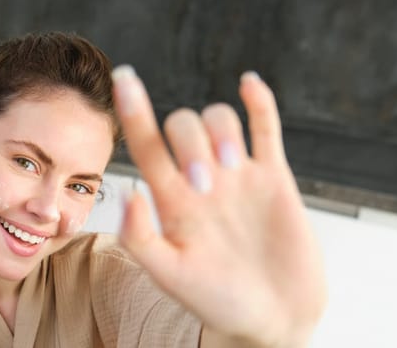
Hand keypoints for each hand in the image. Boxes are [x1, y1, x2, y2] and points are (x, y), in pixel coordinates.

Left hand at [111, 67, 326, 346]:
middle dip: (190, 144)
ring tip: (233, 166)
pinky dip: (259, 102)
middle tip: (205, 186)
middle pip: (183, 126)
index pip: (146, 146)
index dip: (132, 112)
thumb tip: (128, 191)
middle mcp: (200, 181)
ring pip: (220, 120)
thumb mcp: (171, 276)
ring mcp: (237, 177)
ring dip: (223, 130)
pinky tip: (248, 83)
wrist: (270, 318)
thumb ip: (141, 238)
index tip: (123, 79)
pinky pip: (266, 129)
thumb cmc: (216, 302)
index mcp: (170, 201)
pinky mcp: (274, 178)